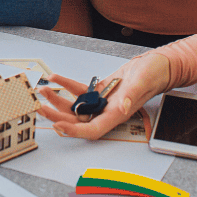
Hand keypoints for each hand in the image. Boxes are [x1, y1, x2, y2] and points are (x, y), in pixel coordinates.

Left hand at [37, 52, 170, 139]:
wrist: (157, 65)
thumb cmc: (154, 73)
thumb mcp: (143, 80)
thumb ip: (132, 94)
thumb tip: (122, 107)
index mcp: (118, 113)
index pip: (93, 129)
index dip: (75, 131)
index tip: (58, 125)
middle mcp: (108, 111)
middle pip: (78, 120)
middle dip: (57, 116)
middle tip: (39, 108)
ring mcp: (103, 102)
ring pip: (75, 107)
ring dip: (58, 100)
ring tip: (43, 90)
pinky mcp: (100, 92)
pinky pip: (79, 91)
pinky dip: (66, 85)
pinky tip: (55, 78)